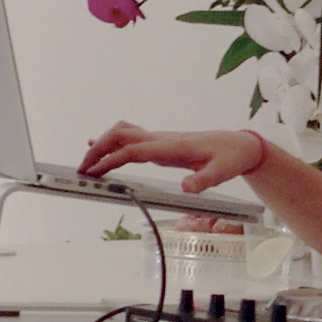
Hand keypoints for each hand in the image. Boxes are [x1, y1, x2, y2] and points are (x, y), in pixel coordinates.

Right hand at [77, 122, 268, 190]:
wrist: (240, 145)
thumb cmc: (231, 157)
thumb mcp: (222, 172)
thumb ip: (204, 180)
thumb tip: (187, 187)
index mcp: (172, 147)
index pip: (132, 150)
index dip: (110, 159)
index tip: (92, 172)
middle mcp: (162, 140)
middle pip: (120, 136)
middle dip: (97, 150)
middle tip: (82, 169)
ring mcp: (161, 140)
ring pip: (123, 133)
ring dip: (102, 144)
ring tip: (88, 163)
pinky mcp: (162, 144)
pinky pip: (132, 138)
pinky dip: (113, 142)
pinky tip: (101, 148)